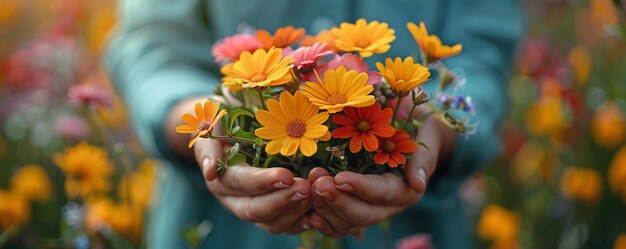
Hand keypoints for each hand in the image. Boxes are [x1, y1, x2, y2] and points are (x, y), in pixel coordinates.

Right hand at [194, 138, 311, 233]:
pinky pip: (284, 227)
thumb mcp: (210, 130)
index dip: (263, 182)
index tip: (287, 175)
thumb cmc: (223, 128)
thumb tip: (209, 172)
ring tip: (313, 195)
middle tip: (305, 187)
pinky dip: (300, 223)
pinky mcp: (270, 215)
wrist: (227, 137)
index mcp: (220, 178)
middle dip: (282, 200)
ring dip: (294, 212)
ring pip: (271, 223)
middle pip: (255, 210)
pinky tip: (316, 213)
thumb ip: (209, 148)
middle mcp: (234, 200)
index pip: (241, 184)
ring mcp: (252, 209)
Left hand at [308, 116, 454, 236]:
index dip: (361, 188)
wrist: (412, 134)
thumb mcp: (428, 133)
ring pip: (347, 222)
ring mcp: (370, 210)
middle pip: (363, 214)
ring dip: (325, 208)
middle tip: (317, 182)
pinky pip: (337, 224)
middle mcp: (389, 206)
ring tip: (308, 187)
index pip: (383, 193)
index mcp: (406, 188)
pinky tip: (307, 215)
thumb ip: (422, 156)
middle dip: (338, 200)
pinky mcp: (354, 210)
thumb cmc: (418, 127)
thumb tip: (417, 183)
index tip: (340, 178)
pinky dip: (322, 221)